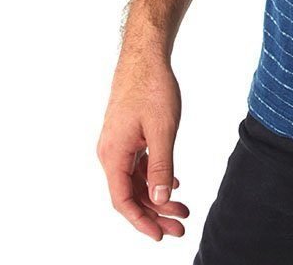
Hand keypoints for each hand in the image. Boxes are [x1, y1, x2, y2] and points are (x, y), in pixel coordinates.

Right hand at [96, 52, 189, 240]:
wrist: (145, 55)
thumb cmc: (152, 88)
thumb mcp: (163, 130)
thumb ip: (161, 166)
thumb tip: (159, 198)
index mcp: (113, 154)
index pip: (123, 200)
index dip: (141, 221)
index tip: (160, 236)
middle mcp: (110, 153)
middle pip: (130, 193)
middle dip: (155, 213)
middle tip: (180, 227)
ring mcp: (118, 144)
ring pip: (135, 180)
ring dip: (157, 195)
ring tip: (181, 209)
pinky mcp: (127, 135)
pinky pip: (138, 164)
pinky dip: (154, 176)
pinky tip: (173, 183)